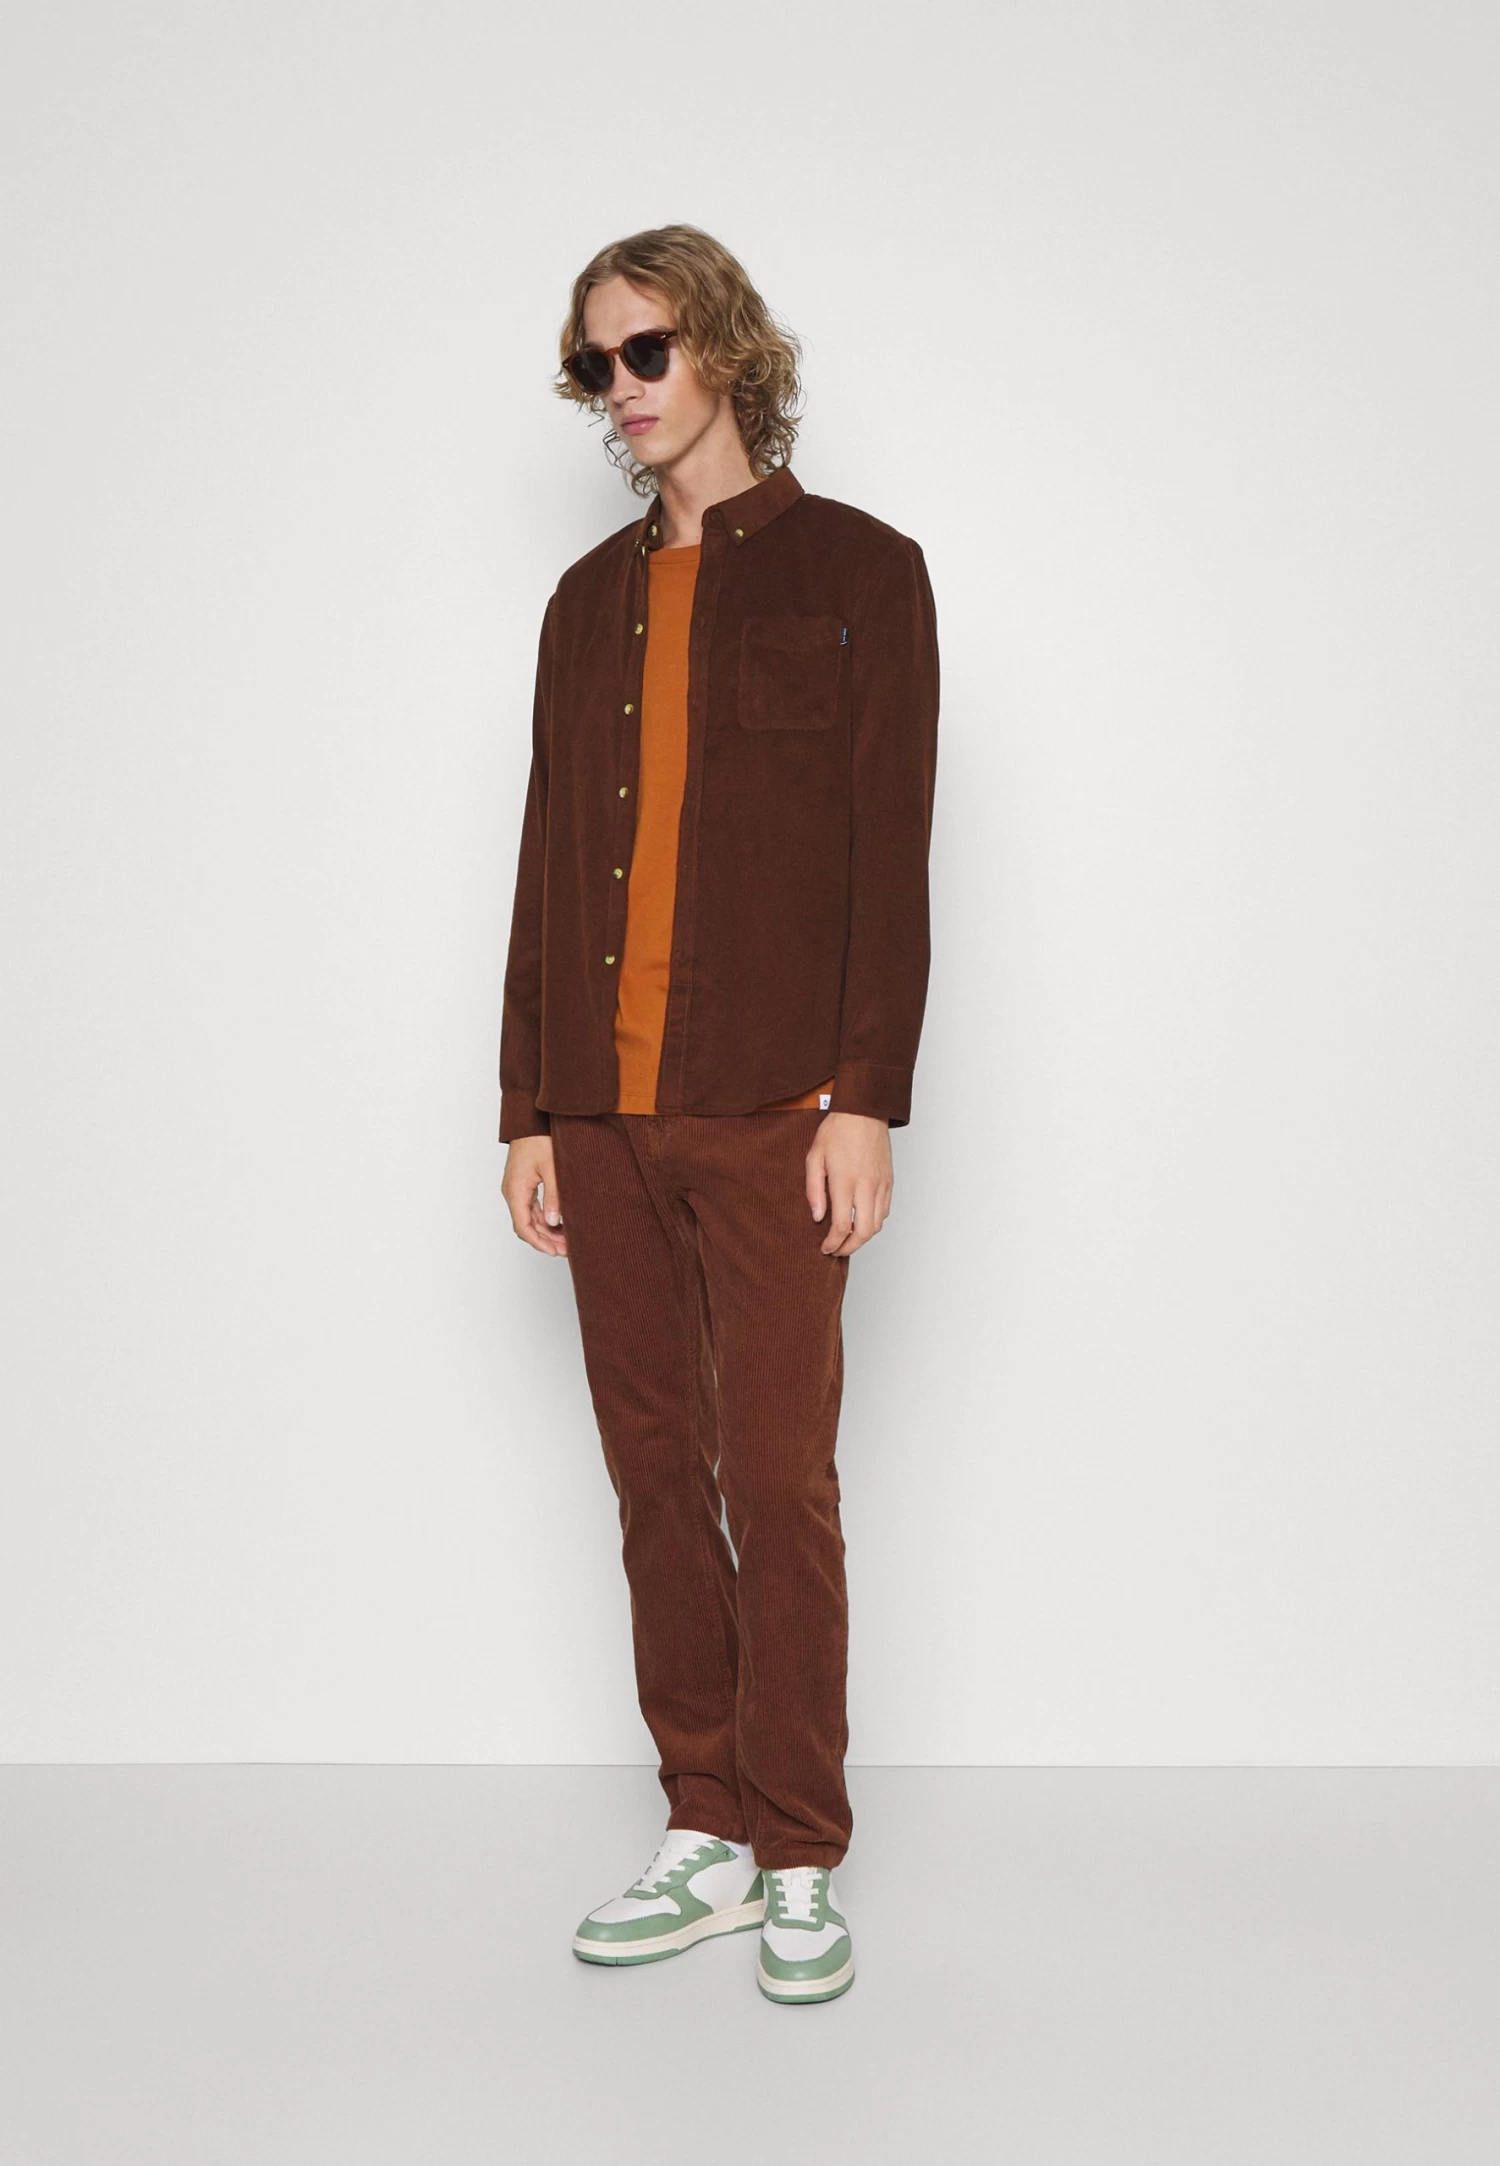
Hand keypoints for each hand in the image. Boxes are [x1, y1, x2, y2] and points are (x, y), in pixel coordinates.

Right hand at [502, 1135, 566, 1256]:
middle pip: (527, 1225)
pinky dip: (545, 1218)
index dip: (539, 1242)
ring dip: (547, 1230)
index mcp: (515, 1190)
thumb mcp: (552, 1168)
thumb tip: (553, 1222)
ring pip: (530, 1218)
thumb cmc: (539, 1139)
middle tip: (567, 1249)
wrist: (530, 1120)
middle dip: (546, 1240)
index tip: (555, 1252)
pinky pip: (532, 1208)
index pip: (523, 1227)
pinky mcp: (523, 1184)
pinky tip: (560, 1223)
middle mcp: (512, 1192)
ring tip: (567, 1239)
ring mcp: (517, 1189)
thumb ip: (554, 1197)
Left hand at [805, 1110, 892, 1256]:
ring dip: (863, 1237)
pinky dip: (874, 1222)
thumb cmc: (837, 1131)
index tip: (825, 1248)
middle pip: (864, 1232)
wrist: (864, 1112)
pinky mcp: (889, 1181)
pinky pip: (885, 1211)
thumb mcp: (815, 1157)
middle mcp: (866, 1186)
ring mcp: (881, 1185)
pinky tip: (861, 1220)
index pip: (842, 1226)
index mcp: (845, 1182)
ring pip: (877, 1224)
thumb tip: (818, 1216)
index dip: (833, 1243)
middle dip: (850, 1247)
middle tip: (837, 1250)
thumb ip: (814, 1190)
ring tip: (848, 1238)